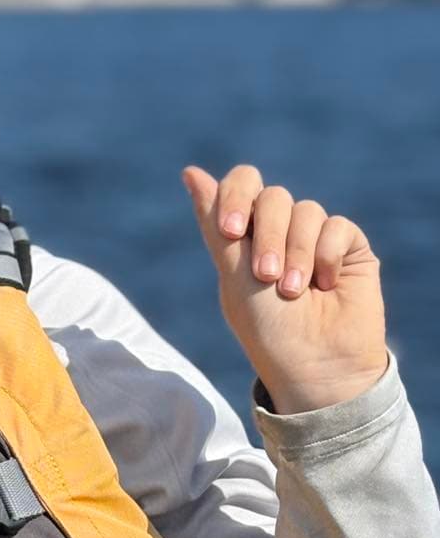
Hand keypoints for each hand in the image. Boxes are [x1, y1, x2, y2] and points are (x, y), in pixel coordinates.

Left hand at [181, 165, 387, 413]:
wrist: (315, 365)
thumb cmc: (268, 329)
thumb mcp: (234, 276)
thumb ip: (215, 224)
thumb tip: (190, 171)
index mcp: (244, 237)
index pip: (241, 185)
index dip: (236, 196)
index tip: (230, 232)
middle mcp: (279, 232)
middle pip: (273, 196)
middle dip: (268, 236)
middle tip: (266, 276)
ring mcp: (314, 238)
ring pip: (307, 210)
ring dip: (297, 252)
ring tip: (294, 292)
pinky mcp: (348, 248)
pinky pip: (337, 226)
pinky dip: (326, 255)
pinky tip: (325, 285)